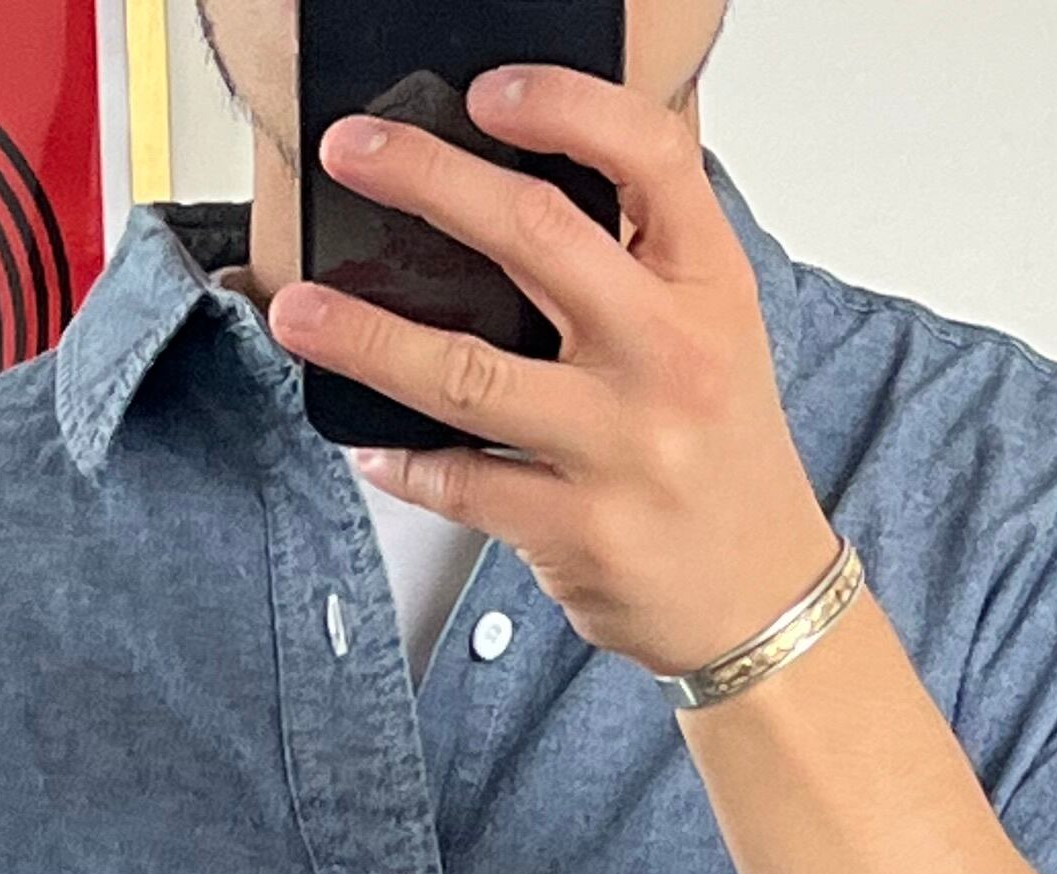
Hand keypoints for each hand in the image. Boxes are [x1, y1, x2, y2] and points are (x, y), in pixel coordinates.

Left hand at [269, 68, 843, 684]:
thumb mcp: (716, 329)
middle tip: (352, 153)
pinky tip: (367, 442)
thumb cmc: (722, 452)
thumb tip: (530, 176)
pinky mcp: (576, 530)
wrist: (758, 595)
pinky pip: (461, 483)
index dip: (565, 106)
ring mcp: (620, 448)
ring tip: (299, 311)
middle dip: (426, 181)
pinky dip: (402, 461)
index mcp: (708, 285)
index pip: (648, 156)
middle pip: (535, 238)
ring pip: (468, 374)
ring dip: (366, 337)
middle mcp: (669, 357)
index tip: (487, 94)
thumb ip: (642, 253)